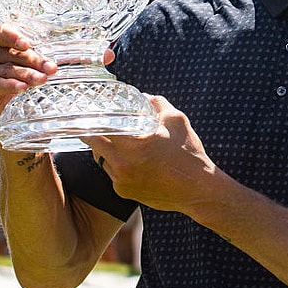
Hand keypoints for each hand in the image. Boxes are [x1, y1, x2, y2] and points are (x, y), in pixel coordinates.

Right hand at [0, 24, 58, 129]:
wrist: (14, 116)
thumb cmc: (28, 87)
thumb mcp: (37, 72)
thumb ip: (43, 63)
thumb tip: (57, 65)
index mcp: (5, 46)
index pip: (1, 32)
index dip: (11, 35)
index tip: (26, 44)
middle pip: (10, 52)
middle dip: (33, 60)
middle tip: (50, 68)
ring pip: (6, 69)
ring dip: (26, 74)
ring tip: (41, 80)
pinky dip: (10, 86)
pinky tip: (22, 88)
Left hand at [82, 95, 213, 213]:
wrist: (198, 190)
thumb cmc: (189, 154)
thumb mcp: (176, 120)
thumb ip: (157, 103)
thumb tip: (144, 96)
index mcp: (133, 146)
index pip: (98, 129)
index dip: (91, 119)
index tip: (90, 112)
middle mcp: (122, 165)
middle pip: (94, 145)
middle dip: (94, 132)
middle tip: (97, 122)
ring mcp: (121, 181)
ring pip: (101, 159)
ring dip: (105, 148)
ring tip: (117, 140)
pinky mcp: (124, 192)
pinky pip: (111, 173)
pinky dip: (116, 163)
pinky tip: (130, 159)